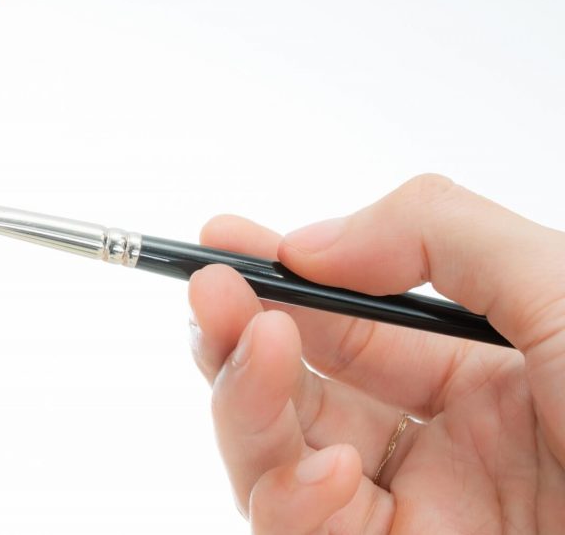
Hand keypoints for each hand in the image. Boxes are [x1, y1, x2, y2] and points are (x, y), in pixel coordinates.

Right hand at [188, 174, 564, 532]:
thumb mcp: (563, 288)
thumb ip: (439, 234)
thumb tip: (307, 244)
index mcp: (484, 377)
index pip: (351, 326)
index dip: (279, 281)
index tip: (222, 241)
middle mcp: (444, 448)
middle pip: (296, 394)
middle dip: (238, 337)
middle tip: (210, 293)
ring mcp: (418, 515)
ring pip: (276, 463)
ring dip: (243, 404)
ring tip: (258, 347)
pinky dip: (292, 501)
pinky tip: (333, 470)